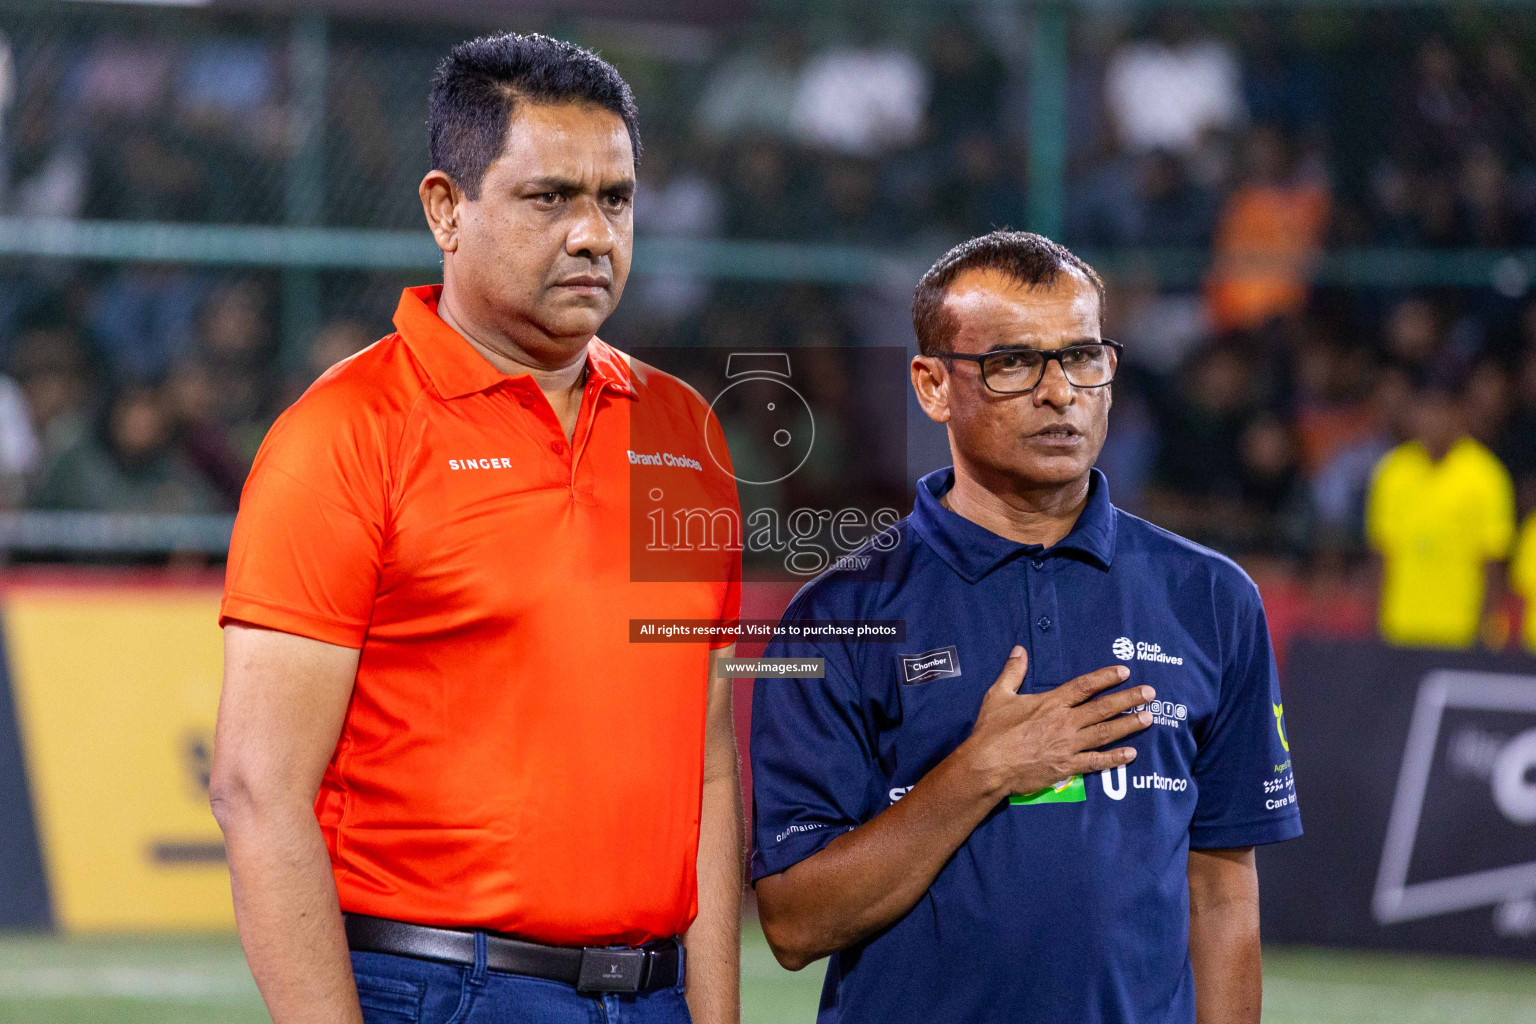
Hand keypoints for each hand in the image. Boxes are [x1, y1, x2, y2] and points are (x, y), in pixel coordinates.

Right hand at [959, 646, 1151, 799]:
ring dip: (1129, 725)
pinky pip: (1096, 762)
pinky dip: (1115, 758)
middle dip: (1128, 699)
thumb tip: (1019, 650)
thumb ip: (1012, 672)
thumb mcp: (998, 696)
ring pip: (1105, 733)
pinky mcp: (1067, 767)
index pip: (1084, 686)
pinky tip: (1131, 754)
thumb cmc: (991, 731)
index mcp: (1050, 703)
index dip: (1106, 677)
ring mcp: (1068, 746)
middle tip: (1150, 693)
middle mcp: (1065, 722)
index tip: (1124, 671)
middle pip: (1103, 708)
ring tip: (1148, 717)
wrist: (987, 766)